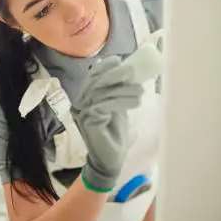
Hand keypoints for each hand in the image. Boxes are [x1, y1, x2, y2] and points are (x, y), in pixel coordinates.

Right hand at [71, 56, 144, 191]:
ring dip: (123, 89)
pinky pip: (104, 105)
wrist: (110, 160)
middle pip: (96, 82)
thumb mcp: (116, 108)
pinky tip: (133, 102)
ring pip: (102, 92)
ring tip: (139, 92)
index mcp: (85, 99)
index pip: (92, 77)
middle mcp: (80, 104)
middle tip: (133, 73)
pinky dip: (120, 101)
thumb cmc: (113, 134)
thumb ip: (116, 93)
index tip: (118, 60)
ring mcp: (83, 113)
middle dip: (115, 74)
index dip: (104, 67)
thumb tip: (127, 73)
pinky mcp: (89, 121)